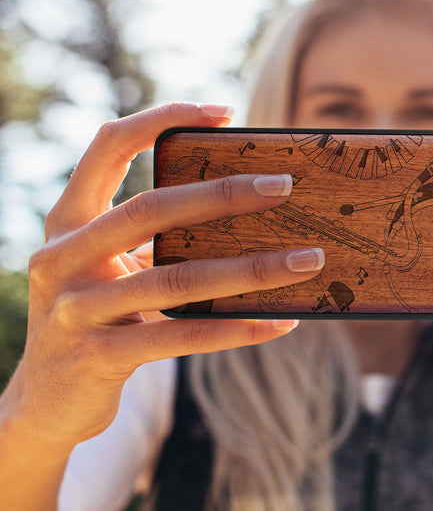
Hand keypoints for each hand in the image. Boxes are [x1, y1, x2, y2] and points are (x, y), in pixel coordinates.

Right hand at [3, 103, 323, 451]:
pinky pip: (183, 336)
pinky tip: (280, 322)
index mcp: (68, 220)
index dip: (162, 118)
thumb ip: (154, 237)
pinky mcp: (99, 357)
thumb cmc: (97, 314)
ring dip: (252, 269)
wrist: (46, 401)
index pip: (108, 145)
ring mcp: (76, 309)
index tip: (224, 112)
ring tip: (307, 260)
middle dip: (224, 194)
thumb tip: (247, 209)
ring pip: (177, 279)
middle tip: (284, 185)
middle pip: (151, 208)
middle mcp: (62, 257)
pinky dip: (237, 328)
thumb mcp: (111, 266)